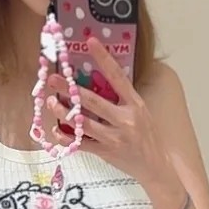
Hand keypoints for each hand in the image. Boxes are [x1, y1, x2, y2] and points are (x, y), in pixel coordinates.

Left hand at [47, 39, 174, 191]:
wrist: (156, 167)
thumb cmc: (147, 136)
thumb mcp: (141, 112)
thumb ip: (122, 98)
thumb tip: (98, 78)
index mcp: (135, 104)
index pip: (118, 76)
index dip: (104, 58)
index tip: (90, 42)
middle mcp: (125, 119)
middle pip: (92, 101)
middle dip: (70, 89)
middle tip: (53, 78)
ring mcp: (115, 137)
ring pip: (82, 123)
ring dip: (63, 112)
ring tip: (51, 102)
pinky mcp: (106, 152)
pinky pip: (81, 144)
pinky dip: (66, 137)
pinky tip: (56, 130)